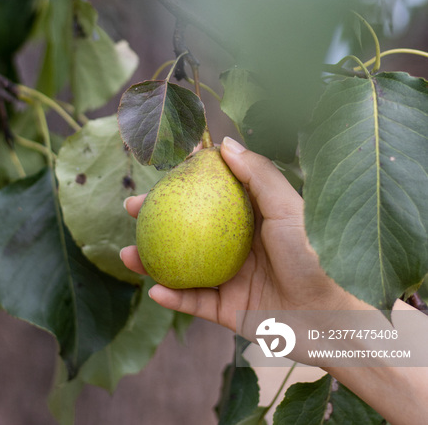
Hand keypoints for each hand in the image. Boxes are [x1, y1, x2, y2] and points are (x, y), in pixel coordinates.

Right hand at [120, 137, 361, 333]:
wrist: (335, 319)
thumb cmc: (316, 255)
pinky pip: (194, 301)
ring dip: (152, 260)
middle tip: (131, 206)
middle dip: (156, 217)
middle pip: (188, 226)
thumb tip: (224, 142)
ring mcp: (232, 277)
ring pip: (183, 265)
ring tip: (127, 254)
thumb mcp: (288, 206)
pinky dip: (173, 297)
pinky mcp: (229, 310)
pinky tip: (154, 289)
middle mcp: (239, 244)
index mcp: (253, 217)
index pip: (211, 193)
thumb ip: (257, 174)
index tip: (162, 170)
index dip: (185, 181)